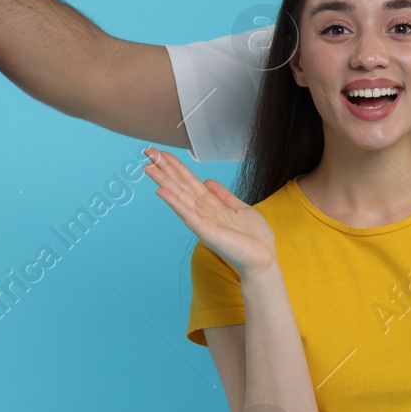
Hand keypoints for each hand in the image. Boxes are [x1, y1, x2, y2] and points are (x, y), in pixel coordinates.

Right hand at [143, 147, 277, 278]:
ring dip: (163, 181)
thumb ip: (224, 196)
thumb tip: (208, 181)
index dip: (176, 166)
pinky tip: (162, 191)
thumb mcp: (240, 209)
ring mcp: (202, 221)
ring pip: (179, 196)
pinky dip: (174, 202)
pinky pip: (187, 214)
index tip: (162, 153)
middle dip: (165, 168)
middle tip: (148, 151)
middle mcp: (203, 211)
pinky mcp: (206, 232)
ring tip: (148, 167)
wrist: (263, 259)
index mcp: (212, 205)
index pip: (190, 181)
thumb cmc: (254, 238)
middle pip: (180, 185)